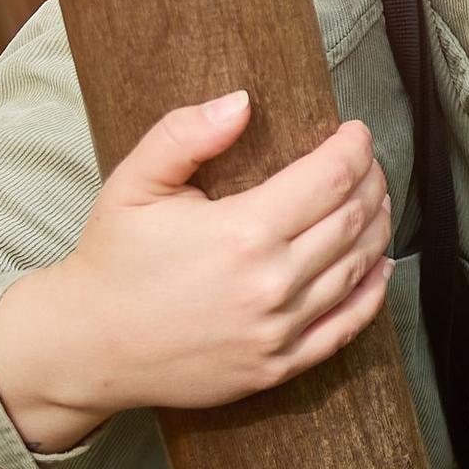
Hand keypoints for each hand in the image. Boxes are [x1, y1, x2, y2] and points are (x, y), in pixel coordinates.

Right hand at [0, 91, 393, 449]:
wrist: (88, 345)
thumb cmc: (112, 259)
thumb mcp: (135, 183)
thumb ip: (186, 134)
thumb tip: (243, 101)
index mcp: (242, 232)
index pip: (329, 179)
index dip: (354, 149)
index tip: (355, 133)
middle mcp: (270, 283)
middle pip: (352, 220)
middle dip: (370, 182)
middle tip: (367, 163)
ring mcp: (278, 330)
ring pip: (357, 269)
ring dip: (377, 228)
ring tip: (376, 201)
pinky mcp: (278, 366)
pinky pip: (347, 327)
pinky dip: (373, 292)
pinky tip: (380, 266)